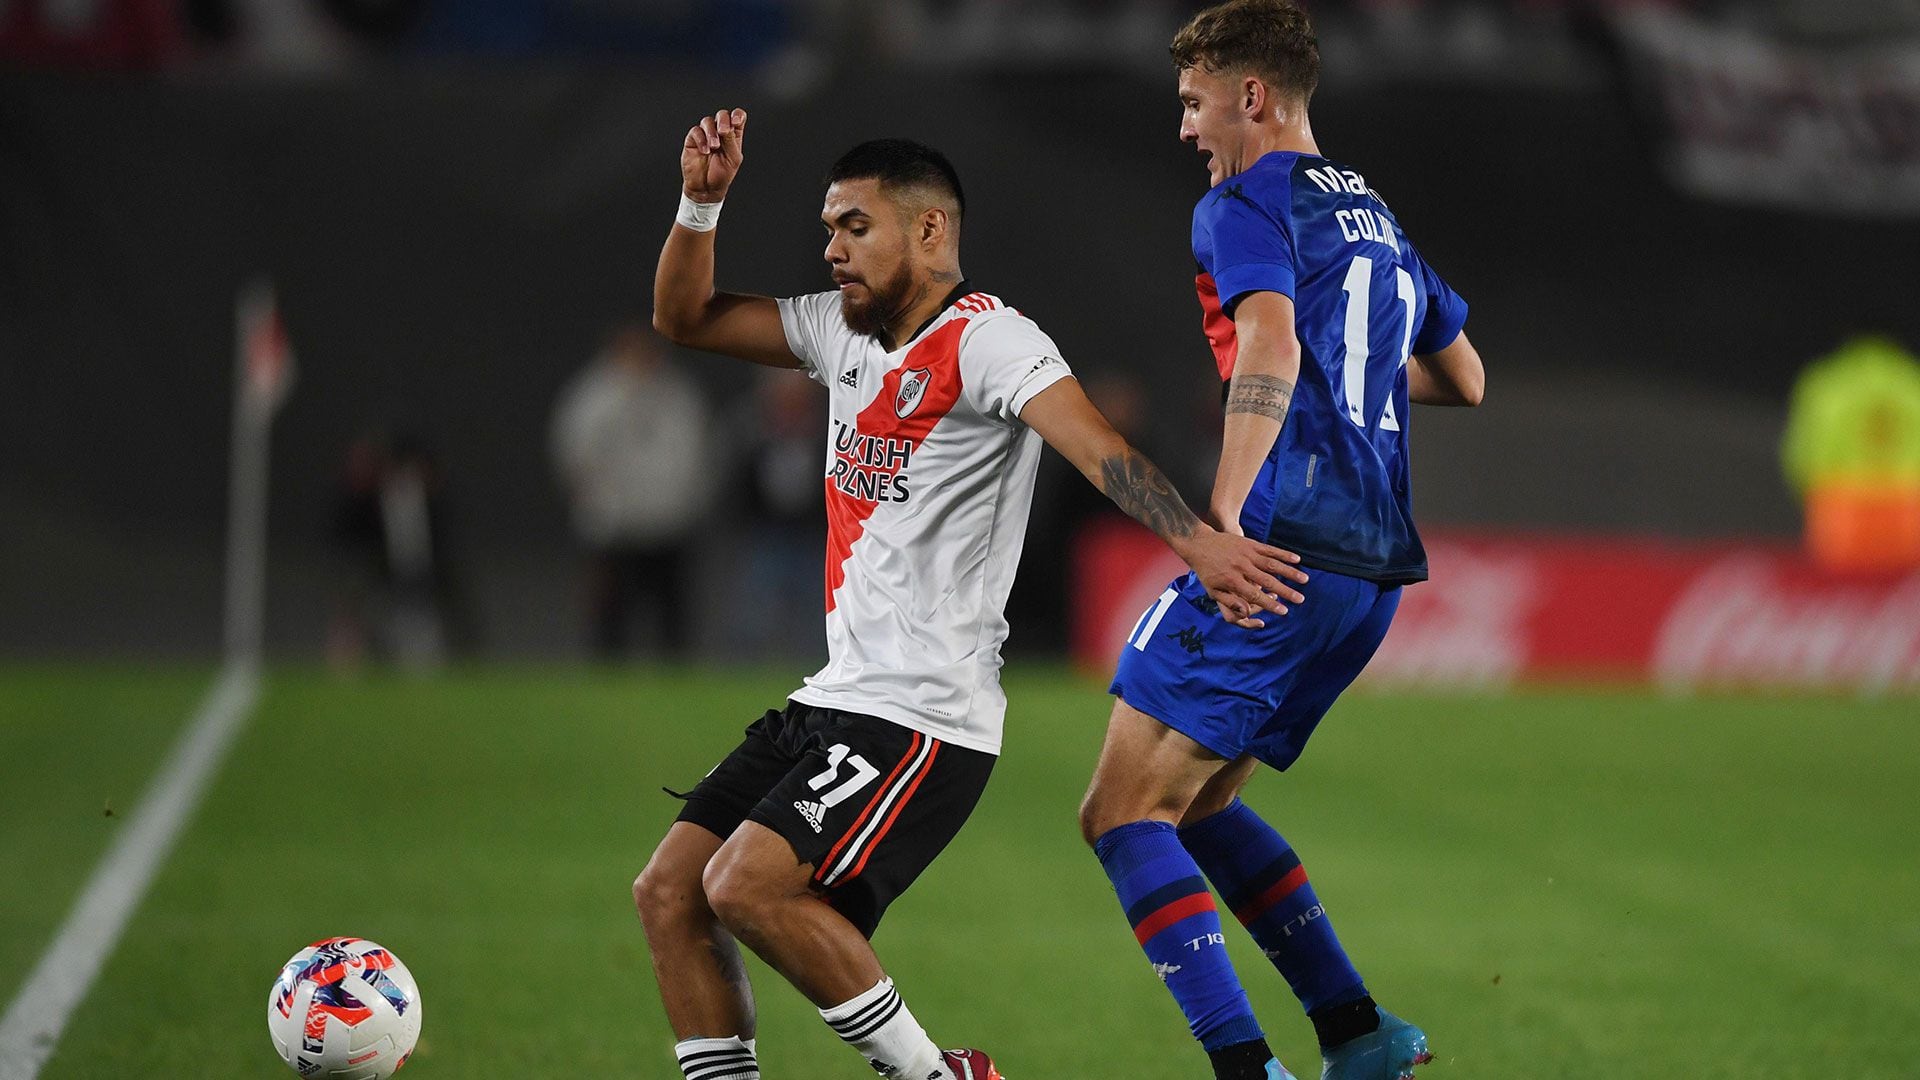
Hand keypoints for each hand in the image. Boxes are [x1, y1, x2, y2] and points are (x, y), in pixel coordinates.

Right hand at [682, 108, 746, 203]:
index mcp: (733, 135)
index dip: (737, 115)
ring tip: (714, 147)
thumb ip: (731, 141)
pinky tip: (705, 151)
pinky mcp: (693, 140)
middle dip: (723, 120)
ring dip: (711, 132)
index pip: (737, 117)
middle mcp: (719, 132)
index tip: (736, 122)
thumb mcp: (733, 159)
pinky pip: (696, 131)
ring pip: (707, 121)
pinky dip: (701, 140)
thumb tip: (726, 127)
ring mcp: (705, 134)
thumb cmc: (722, 174)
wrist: (706, 188)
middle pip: (722, 115)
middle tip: (723, 131)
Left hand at [1176, 527, 1308, 628]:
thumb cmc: (1206, 571)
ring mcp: (1247, 554)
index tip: (1284, 611)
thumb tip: (1247, 613)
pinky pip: (1270, 549)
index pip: (1255, 596)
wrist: (1198, 543)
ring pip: (1272, 564)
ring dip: (1290, 572)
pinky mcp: (1250, 543)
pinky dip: (1284, 554)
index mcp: (1232, 581)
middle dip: (1286, 591)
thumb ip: (1229, 602)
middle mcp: (1241, 567)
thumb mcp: (1212, 591)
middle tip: (1300, 600)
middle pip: (1268, 582)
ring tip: (1305, 580)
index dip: (1270, 604)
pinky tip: (1297, 559)